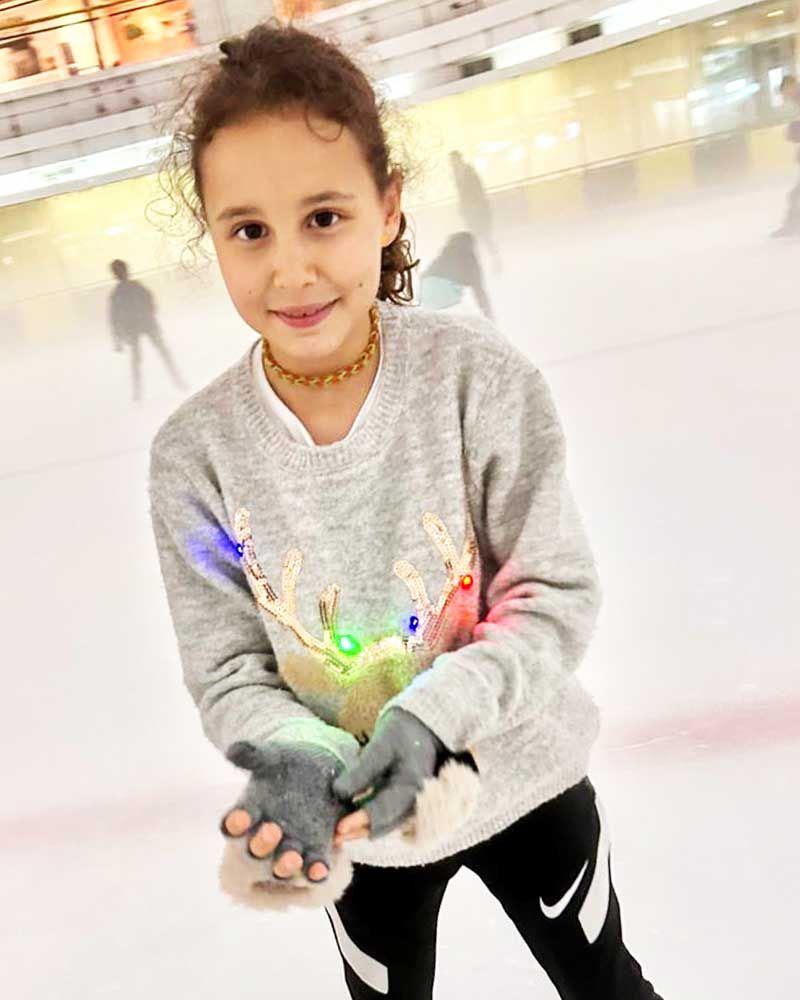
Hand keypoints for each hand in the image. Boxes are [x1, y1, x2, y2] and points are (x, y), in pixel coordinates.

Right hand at [222, 724, 359, 884]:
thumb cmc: (287, 764)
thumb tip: (232, 748)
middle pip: (256, 850)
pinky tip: (321, 869)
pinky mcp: (314, 854)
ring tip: (293, 857)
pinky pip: (312, 869)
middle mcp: (264, 838)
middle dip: (261, 844)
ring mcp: (289, 848)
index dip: (235, 823)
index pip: (234, 824)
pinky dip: (315, 872)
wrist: (319, 770)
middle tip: (271, 830)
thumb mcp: (272, 757)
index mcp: (249, 813)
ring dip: (285, 865)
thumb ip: (253, 755)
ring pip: (281, 866)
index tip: (239, 817)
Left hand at [333, 708, 445, 840]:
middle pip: (383, 824)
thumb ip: (362, 770)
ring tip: (335, 835)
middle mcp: (412, 800)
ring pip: (382, 823)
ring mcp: (407, 802)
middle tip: (333, 837)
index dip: (360, 820)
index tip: (339, 828)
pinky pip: (382, 814)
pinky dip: (365, 818)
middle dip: (357, 831)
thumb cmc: (402, 732)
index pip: (384, 809)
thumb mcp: (382, 745)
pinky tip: (347, 820)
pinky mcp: (398, 799)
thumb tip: (338, 792)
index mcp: (412, 785)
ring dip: (360, 829)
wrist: (421, 727)